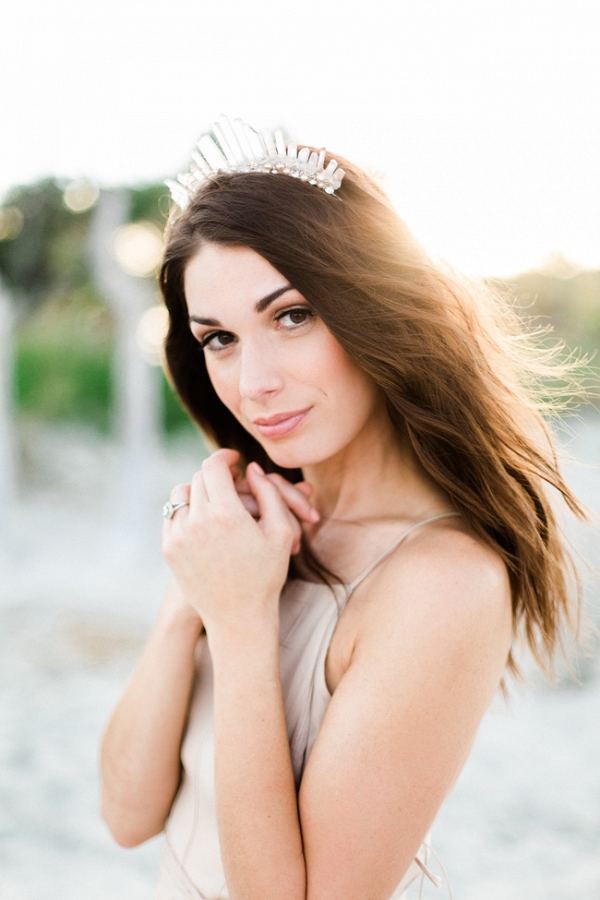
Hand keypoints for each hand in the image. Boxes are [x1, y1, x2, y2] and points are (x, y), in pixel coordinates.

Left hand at [162, 450, 317, 638]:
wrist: (239, 617)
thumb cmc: (266, 574)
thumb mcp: (280, 532)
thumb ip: (268, 493)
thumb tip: (250, 468)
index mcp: (226, 514)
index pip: (214, 466)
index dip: (224, 457)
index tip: (234, 459)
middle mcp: (197, 522)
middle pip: (199, 478)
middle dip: (215, 475)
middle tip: (230, 480)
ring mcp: (179, 537)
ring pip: (181, 494)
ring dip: (198, 490)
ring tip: (215, 497)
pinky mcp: (169, 550)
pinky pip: (171, 516)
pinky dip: (185, 510)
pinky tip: (202, 518)